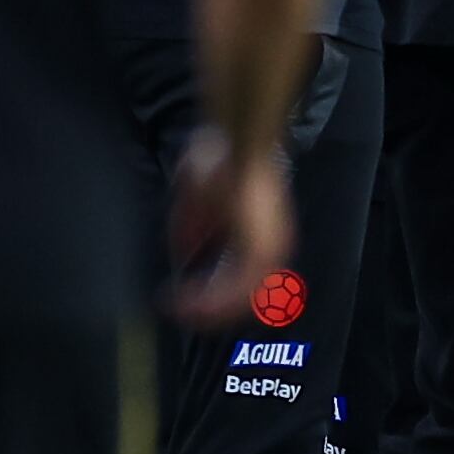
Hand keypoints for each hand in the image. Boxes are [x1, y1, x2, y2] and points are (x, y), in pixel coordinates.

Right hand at [165, 128, 294, 329]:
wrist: (237, 142)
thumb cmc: (220, 162)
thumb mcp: (197, 202)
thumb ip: (192, 230)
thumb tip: (184, 254)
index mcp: (262, 239)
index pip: (240, 283)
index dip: (210, 297)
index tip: (180, 301)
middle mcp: (273, 249)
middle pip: (242, 298)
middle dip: (208, 310)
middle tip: (180, 311)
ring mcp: (271, 251)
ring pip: (240, 299)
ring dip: (209, 309)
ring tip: (183, 308)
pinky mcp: (264, 252)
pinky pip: (238, 291)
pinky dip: (212, 300)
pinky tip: (189, 299)